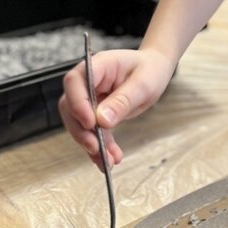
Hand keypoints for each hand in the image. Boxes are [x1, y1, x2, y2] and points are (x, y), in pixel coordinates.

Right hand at [59, 48, 174, 169]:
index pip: (75, 82)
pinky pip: (93, 132)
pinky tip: (111, 159)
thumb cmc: (150, 70)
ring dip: (91, 144)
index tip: (91, 123)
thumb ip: (122, 101)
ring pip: (80, 124)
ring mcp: (90, 98)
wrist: (155, 70)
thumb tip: (102, 120)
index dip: (78, 103)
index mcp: (98, 66)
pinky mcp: (96, 112)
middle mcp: (88, 82)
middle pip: (71, 107)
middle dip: (81, 131)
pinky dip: (101, 147)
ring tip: (108, 161)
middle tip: (96, 148)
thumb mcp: (142, 84)